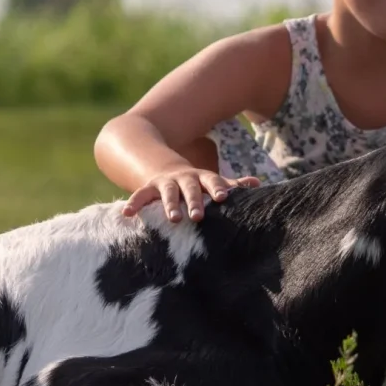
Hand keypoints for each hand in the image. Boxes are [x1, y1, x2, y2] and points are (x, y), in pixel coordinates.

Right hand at [122, 167, 260, 221]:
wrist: (162, 165)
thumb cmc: (194, 182)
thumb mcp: (211, 180)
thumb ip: (232, 183)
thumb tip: (258, 184)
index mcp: (201, 178)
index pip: (212, 181)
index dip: (218, 188)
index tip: (224, 197)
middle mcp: (184, 179)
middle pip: (190, 189)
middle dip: (195, 201)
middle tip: (199, 216)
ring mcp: (165, 183)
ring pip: (167, 193)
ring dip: (170, 205)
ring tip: (174, 219)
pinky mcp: (148, 188)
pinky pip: (139, 195)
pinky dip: (134, 203)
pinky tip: (127, 214)